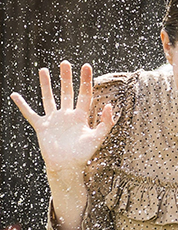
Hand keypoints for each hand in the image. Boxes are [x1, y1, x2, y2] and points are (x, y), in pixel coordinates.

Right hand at [10, 62, 114, 229]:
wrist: (67, 167)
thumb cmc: (83, 155)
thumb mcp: (98, 138)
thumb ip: (106, 123)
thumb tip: (109, 105)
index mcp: (82, 116)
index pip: (85, 94)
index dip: (85, 80)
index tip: (86, 66)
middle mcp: (68, 115)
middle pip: (67, 92)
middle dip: (66, 77)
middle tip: (65, 62)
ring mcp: (54, 120)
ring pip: (49, 98)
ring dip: (46, 85)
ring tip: (43, 70)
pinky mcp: (42, 127)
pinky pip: (31, 114)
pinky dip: (23, 105)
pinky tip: (15, 95)